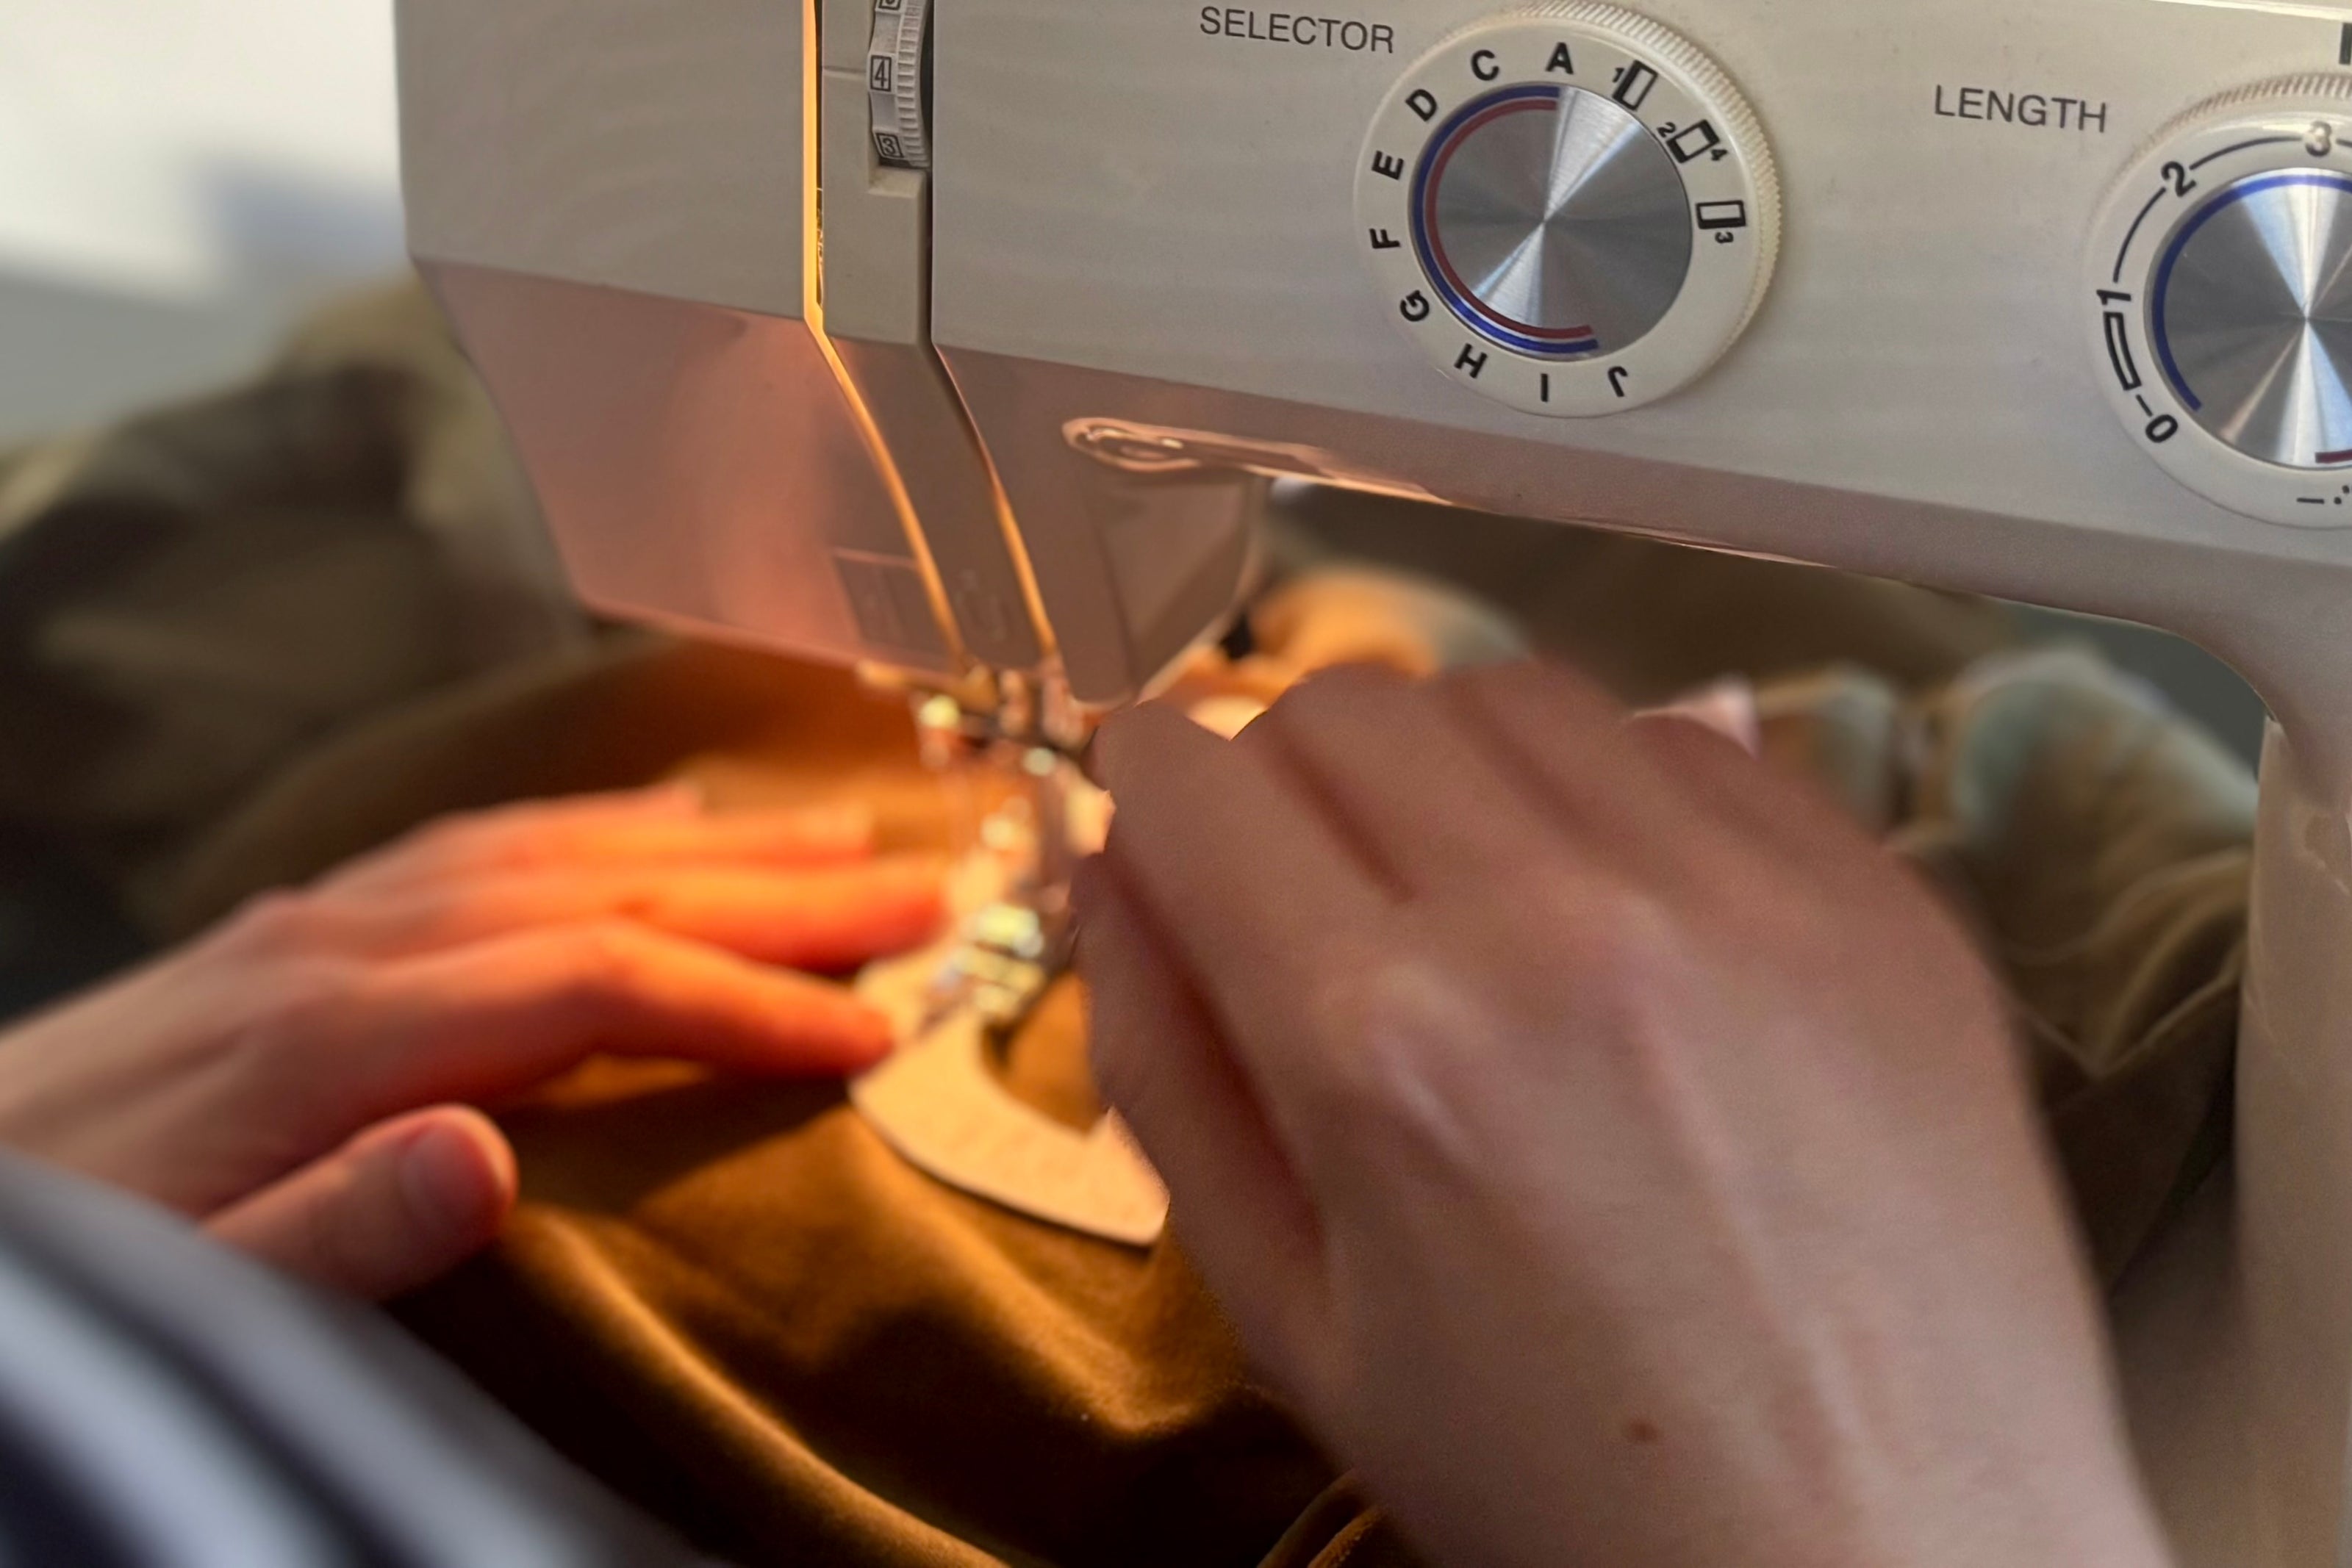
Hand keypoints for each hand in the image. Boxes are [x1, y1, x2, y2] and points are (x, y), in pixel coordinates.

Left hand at [0, 784, 940, 1298]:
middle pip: (603, 887)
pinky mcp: (289, 928)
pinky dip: (592, 826)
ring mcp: (312, 922)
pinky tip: (651, 825)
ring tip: (837, 836)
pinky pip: (478, 844)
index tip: (872, 1034)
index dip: (746, 1002)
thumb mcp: (174, 1299)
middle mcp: (337, 946)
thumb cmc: (55, 1273)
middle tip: (924, 895)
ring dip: (709, 839)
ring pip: (552, 845)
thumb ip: (325, 1235)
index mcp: (330, 1036)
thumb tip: (489, 1158)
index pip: (596, 986)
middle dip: (777, 888)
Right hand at [1077, 662, 2171, 1567]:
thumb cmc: (1582, 1480)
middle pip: (1346, 702)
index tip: (1158, 807)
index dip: (1146, 781)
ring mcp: (1743, 893)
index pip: (1198, 775)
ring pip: (1513, 691)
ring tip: (1471, 905)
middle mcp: (1564, 927)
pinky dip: (1615, 793)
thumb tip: (1111, 877)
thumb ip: (1167, 1073)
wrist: (1889, 1555)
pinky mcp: (1875, 895)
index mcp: (1389, 1047)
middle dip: (1281, 771)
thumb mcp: (1297, 1320)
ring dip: (1447, 764)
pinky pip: (1691, 740)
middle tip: (1306, 882)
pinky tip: (1620, 922)